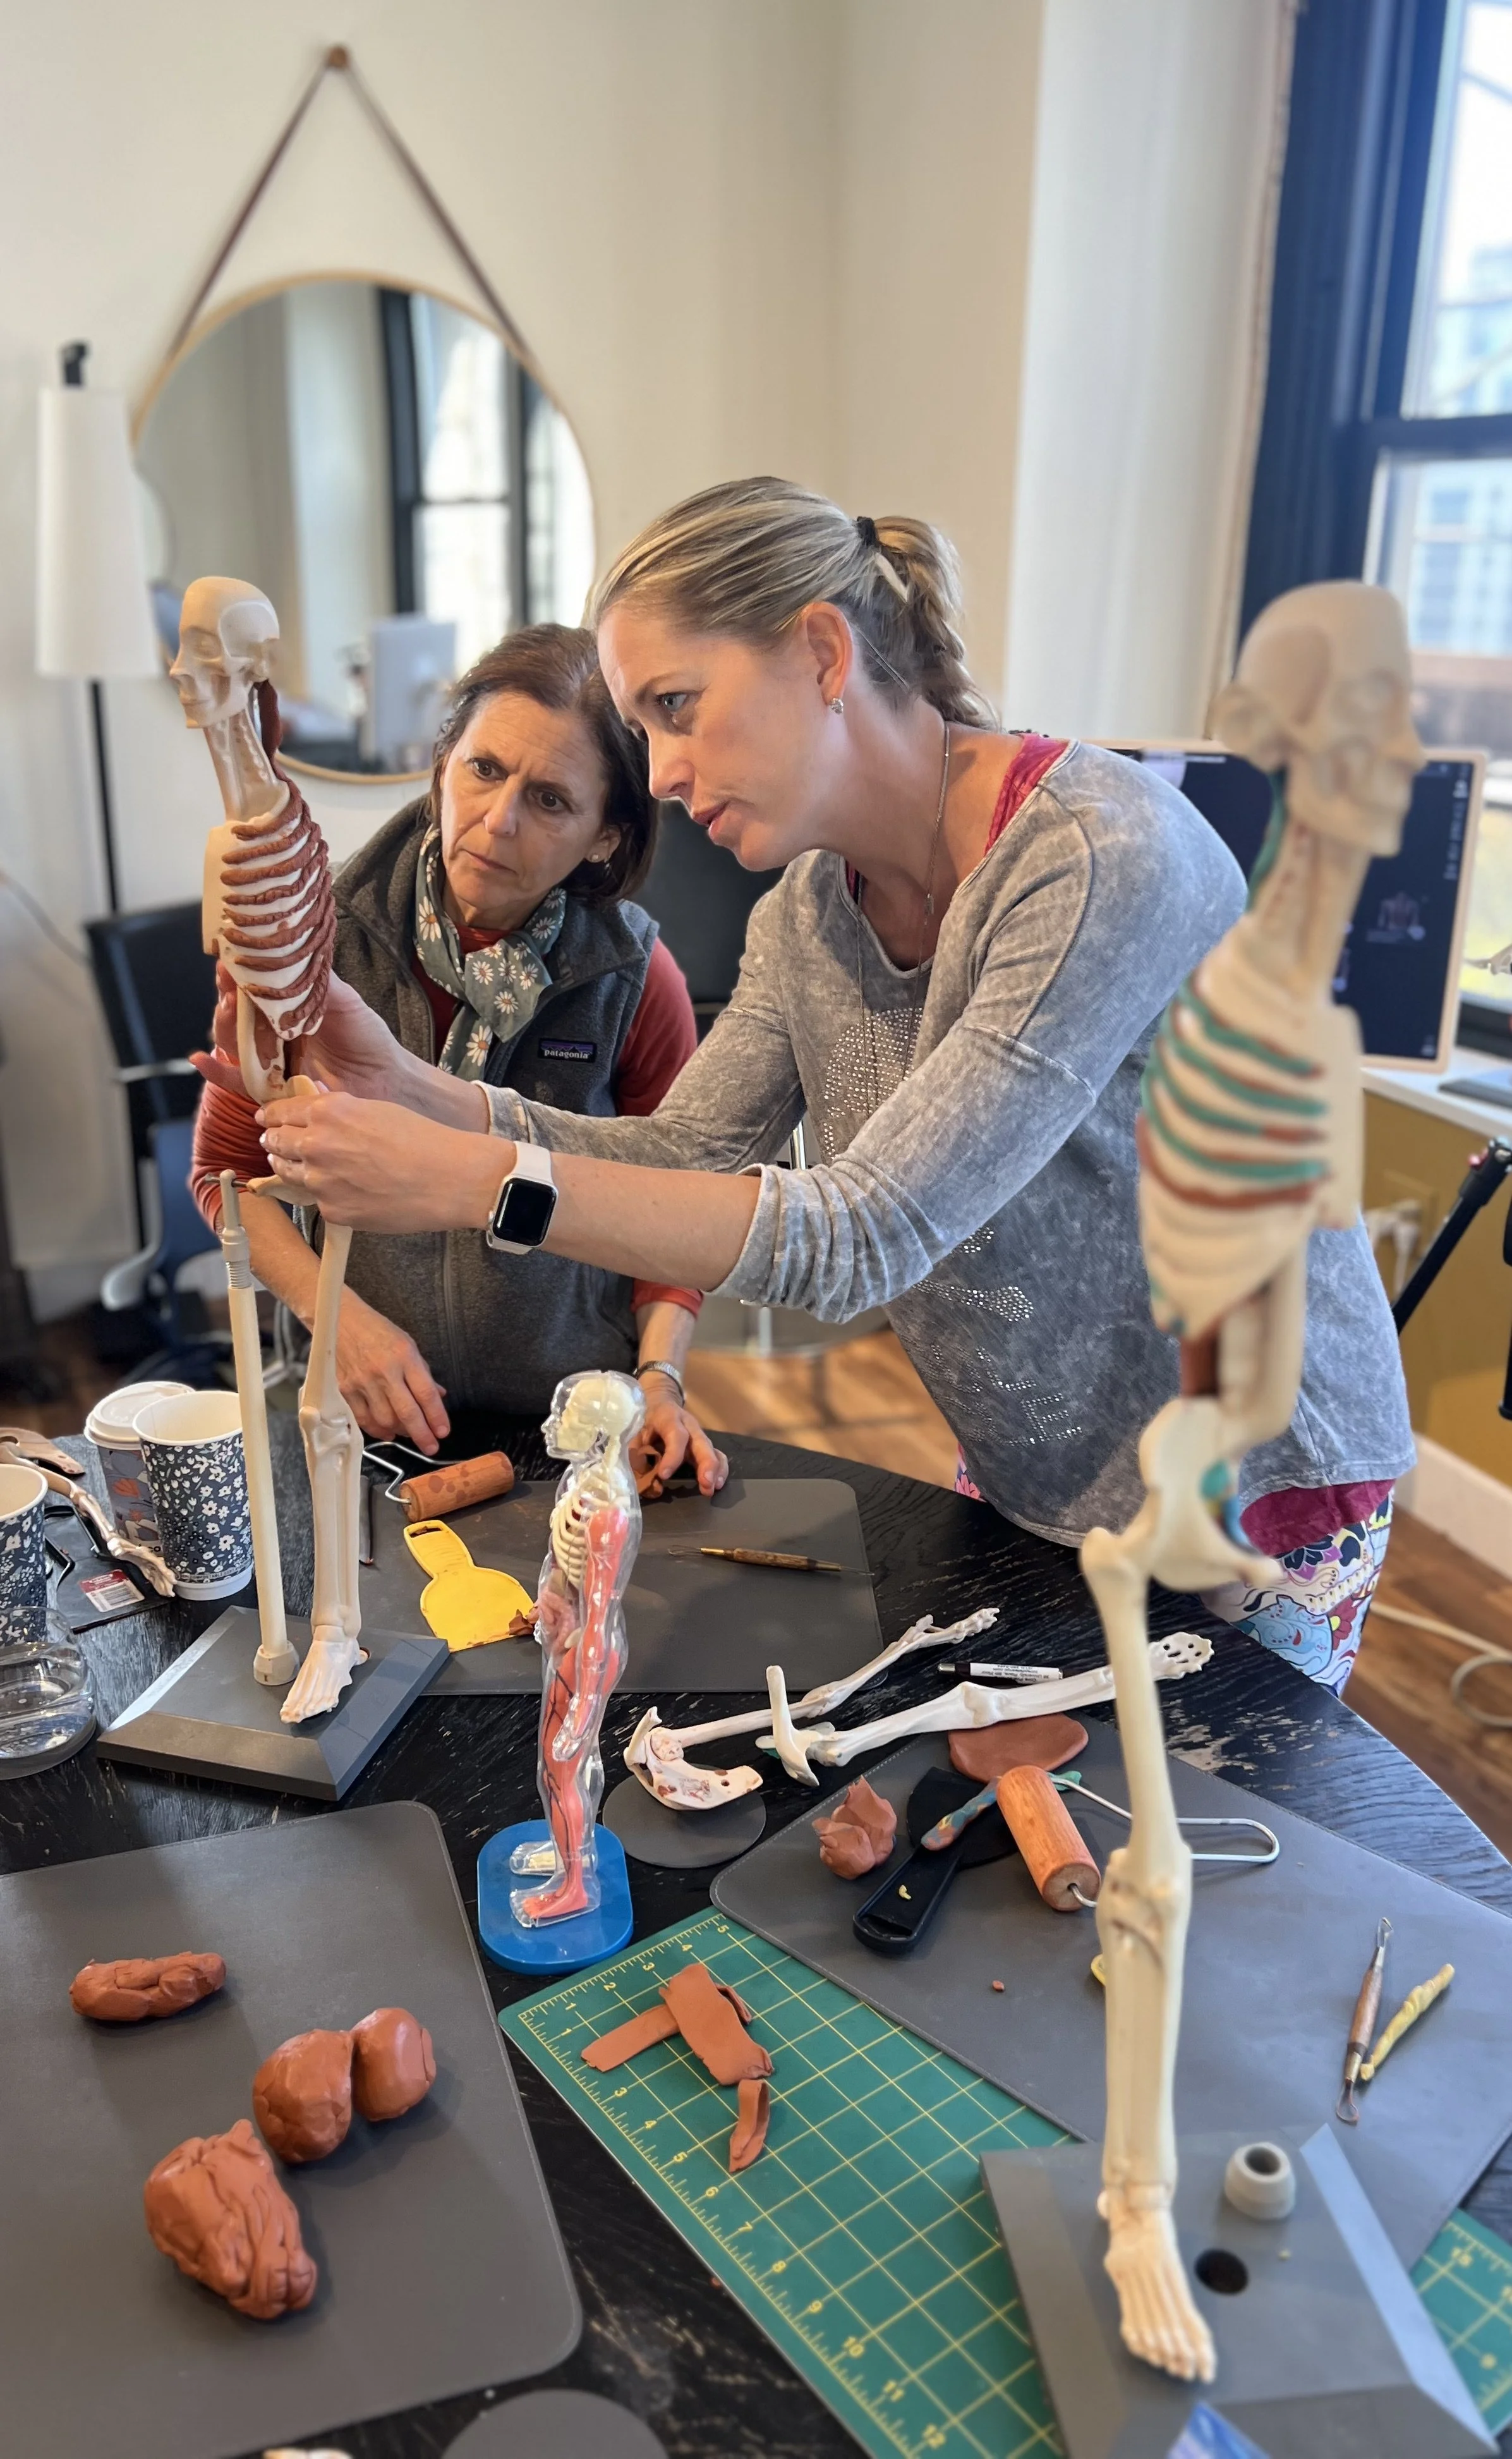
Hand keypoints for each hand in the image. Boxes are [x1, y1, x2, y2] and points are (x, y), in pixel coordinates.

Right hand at [192, 966, 415, 1105]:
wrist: (386, 1078)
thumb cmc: (366, 1036)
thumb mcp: (343, 1000)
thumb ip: (317, 980)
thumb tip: (294, 951)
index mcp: (286, 1007)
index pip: (251, 988)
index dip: (238, 974)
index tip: (230, 958)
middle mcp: (273, 1032)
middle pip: (235, 1013)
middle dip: (227, 997)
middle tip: (229, 986)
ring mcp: (270, 1060)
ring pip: (233, 1043)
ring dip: (223, 1026)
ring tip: (228, 1010)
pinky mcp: (272, 1088)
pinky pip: (237, 1081)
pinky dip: (216, 1072)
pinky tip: (200, 1059)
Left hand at [258, 1087, 498, 1232]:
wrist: (447, 1178)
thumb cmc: (422, 1139)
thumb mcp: (375, 1109)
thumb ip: (337, 1110)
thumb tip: (313, 1107)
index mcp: (326, 1112)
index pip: (280, 1112)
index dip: (271, 1115)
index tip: (266, 1118)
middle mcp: (315, 1145)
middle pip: (275, 1143)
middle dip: (275, 1141)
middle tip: (276, 1142)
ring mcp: (320, 1181)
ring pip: (287, 1174)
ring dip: (290, 1167)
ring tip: (306, 1166)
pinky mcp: (332, 1211)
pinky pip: (317, 1200)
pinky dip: (324, 1194)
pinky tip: (343, 1190)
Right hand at [337, 1289, 449, 1452]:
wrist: (339, 1320)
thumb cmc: (376, 1330)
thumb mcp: (407, 1344)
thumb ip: (422, 1373)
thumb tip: (439, 1396)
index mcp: (404, 1356)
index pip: (426, 1393)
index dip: (437, 1416)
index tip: (443, 1431)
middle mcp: (384, 1371)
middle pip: (407, 1412)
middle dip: (422, 1434)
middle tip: (431, 1447)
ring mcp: (362, 1382)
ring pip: (385, 1420)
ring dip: (400, 1432)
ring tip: (409, 1433)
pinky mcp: (345, 1390)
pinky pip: (363, 1419)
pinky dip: (377, 1430)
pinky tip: (387, 1432)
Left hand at [633, 1376, 728, 1498]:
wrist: (660, 1404)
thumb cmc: (646, 1420)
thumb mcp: (635, 1431)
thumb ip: (636, 1454)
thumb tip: (644, 1482)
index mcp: (669, 1418)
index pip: (676, 1436)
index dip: (672, 1456)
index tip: (664, 1475)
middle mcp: (690, 1426)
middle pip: (702, 1443)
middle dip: (706, 1464)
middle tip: (706, 1484)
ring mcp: (700, 1436)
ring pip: (714, 1451)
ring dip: (716, 1470)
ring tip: (712, 1488)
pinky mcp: (705, 1446)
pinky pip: (718, 1457)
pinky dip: (720, 1471)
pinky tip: (717, 1485)